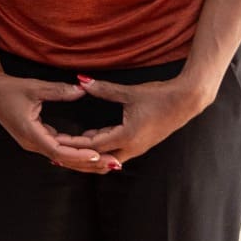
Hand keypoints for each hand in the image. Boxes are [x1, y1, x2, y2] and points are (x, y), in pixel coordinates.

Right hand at [0, 70, 117, 173]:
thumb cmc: (9, 88)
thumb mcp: (35, 87)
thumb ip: (59, 90)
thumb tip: (82, 90)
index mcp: (31, 134)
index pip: (59, 152)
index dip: (79, 155)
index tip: (98, 154)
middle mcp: (32, 143)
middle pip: (64, 160)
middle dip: (89, 163)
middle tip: (113, 163)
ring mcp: (33, 142)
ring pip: (62, 157)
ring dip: (84, 160)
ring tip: (107, 160)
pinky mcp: (35, 138)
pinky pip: (58, 149)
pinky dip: (74, 152)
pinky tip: (90, 152)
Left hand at [55, 74, 210, 165]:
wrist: (186, 102)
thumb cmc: (159, 96)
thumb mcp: (129, 92)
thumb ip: (103, 89)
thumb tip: (81, 81)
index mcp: (127, 136)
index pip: (93, 145)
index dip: (72, 144)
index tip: (54, 141)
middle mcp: (131, 148)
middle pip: (98, 159)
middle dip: (77, 157)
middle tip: (55, 154)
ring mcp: (136, 148)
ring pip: (106, 158)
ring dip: (88, 155)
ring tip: (66, 151)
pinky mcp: (139, 144)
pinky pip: (115, 151)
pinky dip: (99, 148)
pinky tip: (87, 139)